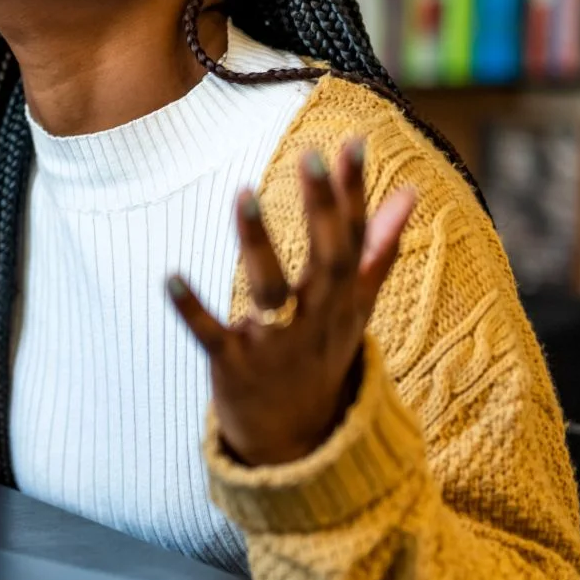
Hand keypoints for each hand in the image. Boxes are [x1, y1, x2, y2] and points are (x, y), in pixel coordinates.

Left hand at [167, 140, 418, 466]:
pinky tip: (169, 278)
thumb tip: (411, 192)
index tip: (351, 141)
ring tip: (243, 193)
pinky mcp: (234, 364)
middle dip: (320, 209)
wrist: (296, 437)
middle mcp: (316, 318)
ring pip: (270, 290)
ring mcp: (275, 342)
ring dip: (257, 244)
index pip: (354, 238)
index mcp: (343, 298)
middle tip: (308, 155)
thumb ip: (378, 247)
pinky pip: (211, 335)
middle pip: (325, 260)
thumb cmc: (322, 353)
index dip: (354, 192)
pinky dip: (191, 309)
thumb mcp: (356, 304)